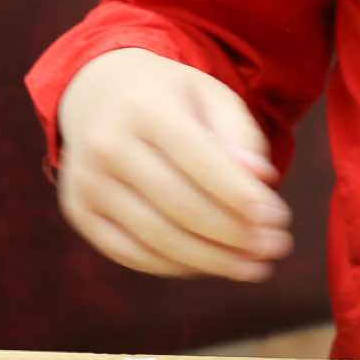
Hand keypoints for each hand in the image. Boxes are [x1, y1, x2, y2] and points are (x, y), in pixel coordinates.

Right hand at [55, 48, 293, 280]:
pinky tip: (211, 264)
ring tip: (255, 267)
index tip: (279, 219)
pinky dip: (176, 266)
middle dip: (235, 234)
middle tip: (276, 247)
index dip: (242, 197)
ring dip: (213, 260)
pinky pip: (132, 253)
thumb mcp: (210, 96)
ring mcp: (87, 182)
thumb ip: (239, 136)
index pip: (200, 161)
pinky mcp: (79, 212)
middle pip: (180, 206)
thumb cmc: (170, 98)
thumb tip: (261, 183)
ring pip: (157, 237)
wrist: (97, 93)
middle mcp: (108, 145)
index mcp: (145, 107)